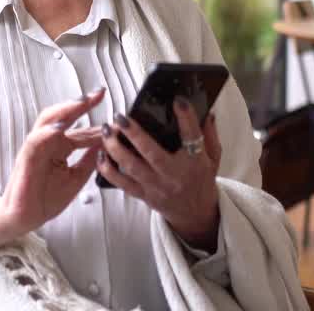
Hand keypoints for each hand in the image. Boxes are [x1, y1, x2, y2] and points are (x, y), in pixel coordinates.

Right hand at [0, 88, 104, 276]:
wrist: (23, 218)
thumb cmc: (44, 198)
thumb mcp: (75, 179)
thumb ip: (89, 161)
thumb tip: (106, 144)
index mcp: (60, 148)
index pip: (81, 131)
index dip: (98, 124)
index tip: (117, 117)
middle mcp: (48, 142)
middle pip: (65, 116)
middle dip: (82, 104)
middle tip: (100, 93)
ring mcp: (36, 147)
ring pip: (49, 120)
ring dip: (65, 110)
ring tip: (83, 102)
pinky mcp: (26, 157)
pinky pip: (36, 140)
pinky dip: (47, 132)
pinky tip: (60, 127)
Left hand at [96, 96, 222, 250]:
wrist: (195, 214)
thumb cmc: (202, 181)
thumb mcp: (213, 158)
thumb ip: (210, 135)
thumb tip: (206, 112)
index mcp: (194, 162)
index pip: (192, 137)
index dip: (186, 118)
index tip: (177, 100)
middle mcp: (173, 174)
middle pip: (152, 153)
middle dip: (134, 134)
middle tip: (121, 117)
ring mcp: (156, 186)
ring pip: (132, 167)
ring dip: (115, 148)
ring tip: (106, 131)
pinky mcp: (143, 194)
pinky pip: (121, 183)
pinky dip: (108, 169)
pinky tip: (100, 154)